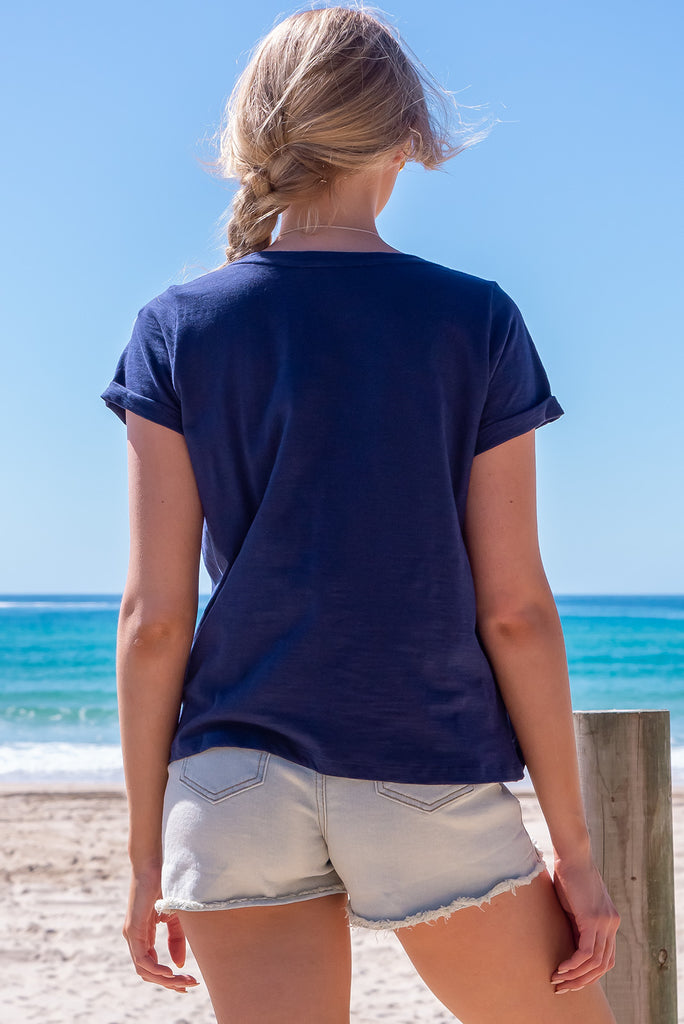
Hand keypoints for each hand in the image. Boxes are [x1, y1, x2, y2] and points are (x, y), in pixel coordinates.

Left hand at [123, 869, 199, 992]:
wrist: (154, 861)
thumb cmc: (165, 884)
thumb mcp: (176, 917)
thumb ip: (176, 940)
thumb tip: (179, 965)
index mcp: (144, 935)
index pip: (153, 966)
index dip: (170, 978)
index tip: (190, 982)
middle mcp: (135, 938)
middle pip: (149, 973)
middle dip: (170, 983)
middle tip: (189, 986)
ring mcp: (132, 935)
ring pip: (145, 970)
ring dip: (165, 980)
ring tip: (184, 981)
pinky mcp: (133, 929)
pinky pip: (142, 959)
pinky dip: (157, 970)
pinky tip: (171, 973)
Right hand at [550, 852, 619, 993]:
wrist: (572, 854)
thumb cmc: (568, 874)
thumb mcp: (575, 904)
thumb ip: (577, 922)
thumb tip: (566, 940)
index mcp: (610, 922)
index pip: (606, 959)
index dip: (589, 974)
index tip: (569, 980)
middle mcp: (612, 925)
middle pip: (603, 966)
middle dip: (582, 981)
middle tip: (562, 988)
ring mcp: (605, 923)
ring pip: (595, 963)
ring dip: (575, 976)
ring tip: (557, 980)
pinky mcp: (594, 920)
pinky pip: (586, 952)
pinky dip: (573, 964)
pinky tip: (560, 968)